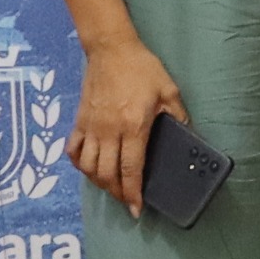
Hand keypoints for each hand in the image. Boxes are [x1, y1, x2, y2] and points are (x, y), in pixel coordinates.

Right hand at [68, 34, 185, 216]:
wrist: (111, 49)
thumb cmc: (142, 68)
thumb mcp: (168, 91)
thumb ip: (177, 115)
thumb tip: (186, 134)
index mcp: (133, 126)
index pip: (131, 169)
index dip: (133, 192)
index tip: (136, 209)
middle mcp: (109, 130)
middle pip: (108, 174)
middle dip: (117, 193)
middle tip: (127, 201)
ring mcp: (91, 126)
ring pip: (89, 166)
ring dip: (99, 182)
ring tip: (111, 187)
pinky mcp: (80, 120)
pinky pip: (73, 149)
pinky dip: (79, 163)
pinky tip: (89, 168)